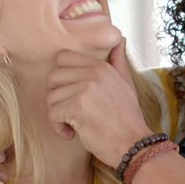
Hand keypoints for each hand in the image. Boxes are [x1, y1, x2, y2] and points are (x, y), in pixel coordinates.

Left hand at [46, 40, 153, 166]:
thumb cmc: (127, 119)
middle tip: (70, 112)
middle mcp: (94, 73)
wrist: (134, 144)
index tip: (72, 95)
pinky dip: (58, 127)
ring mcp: (86, 88)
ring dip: (57, 115)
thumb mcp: (126, 84)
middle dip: (57, 97)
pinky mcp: (78, 106)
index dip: (62, 78)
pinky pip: (52, 112)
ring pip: (50, 96)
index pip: (63, 58)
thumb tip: (119, 39)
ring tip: (74, 125)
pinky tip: (71, 133)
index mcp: (101, 66)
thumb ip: (118, 61)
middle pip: (53, 77)